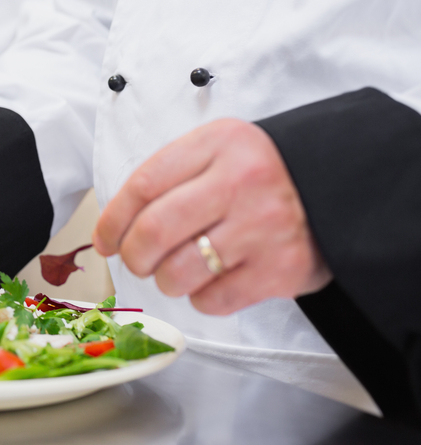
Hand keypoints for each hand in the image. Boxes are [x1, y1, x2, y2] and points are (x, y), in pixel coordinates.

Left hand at [93, 119, 331, 315]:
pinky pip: (214, 299)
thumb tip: (115, 226)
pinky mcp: (281, 268)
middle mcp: (240, 182)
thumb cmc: (263, 172)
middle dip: (133, 256)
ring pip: (178, 272)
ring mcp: (262, 227)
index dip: (112, 220)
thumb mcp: (219, 149)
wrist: (340, 185)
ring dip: (165, 280)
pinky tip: (211, 280)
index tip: (104, 239)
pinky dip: (201, 298)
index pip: (143, 185)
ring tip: (177, 270)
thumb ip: (171, 176)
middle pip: (154, 232)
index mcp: (218, 145)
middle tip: (137, 260)